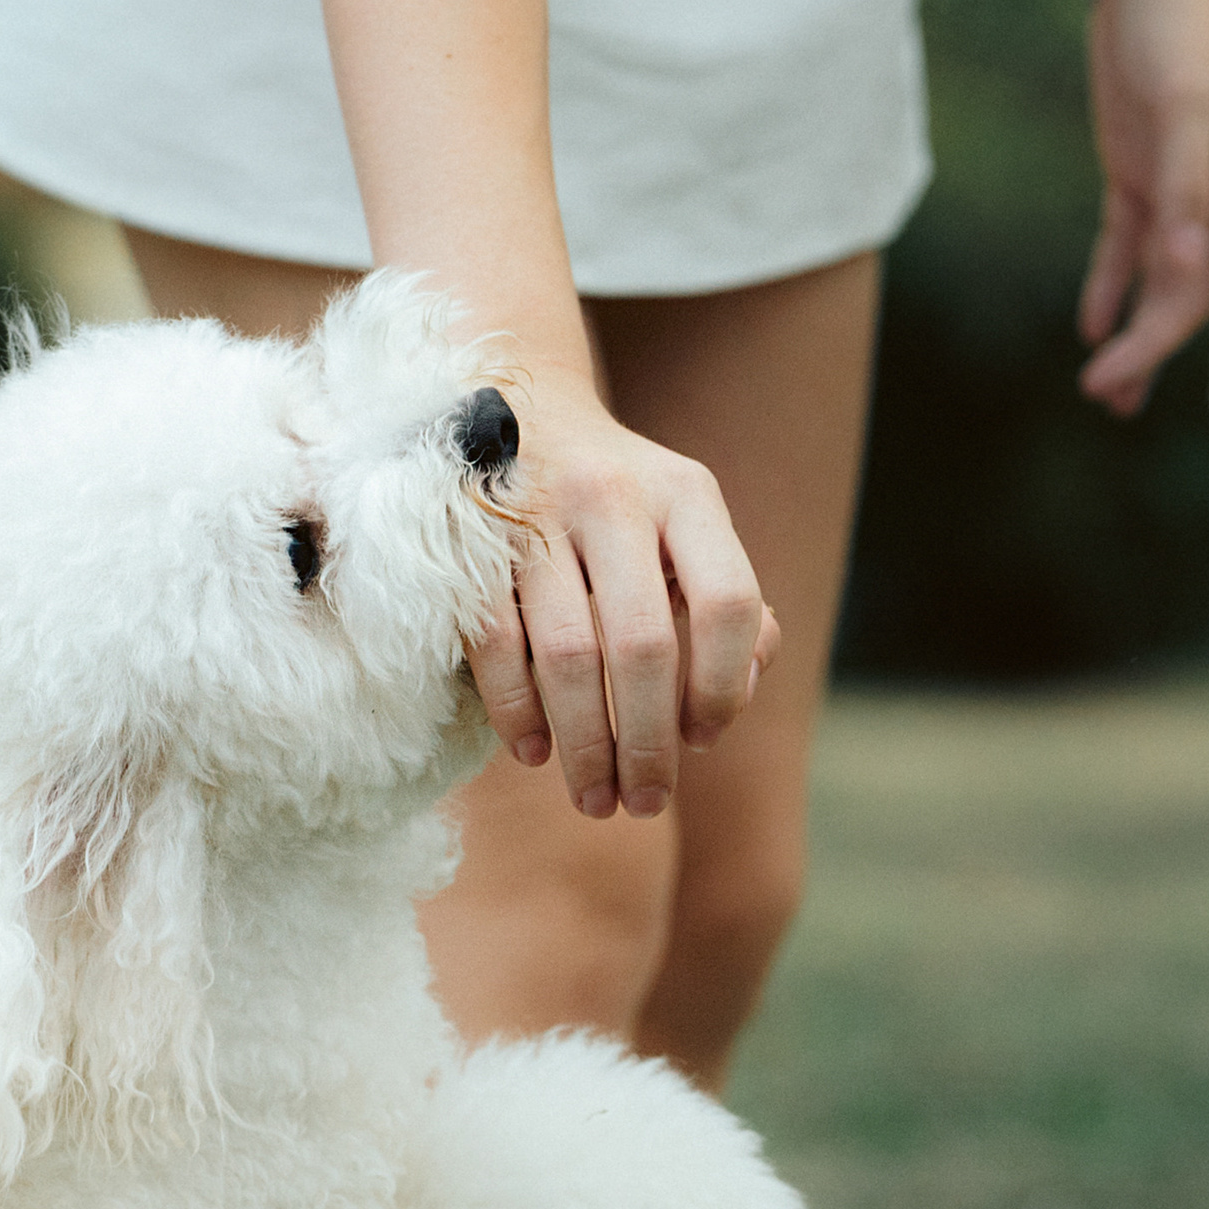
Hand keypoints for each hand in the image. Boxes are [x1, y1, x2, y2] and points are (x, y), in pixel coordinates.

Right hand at [464, 360, 782, 819]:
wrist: (515, 404)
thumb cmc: (617, 500)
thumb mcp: (685, 525)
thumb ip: (722, 601)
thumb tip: (739, 687)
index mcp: (686, 493)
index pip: (728, 602)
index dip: (724, 685)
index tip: (704, 740)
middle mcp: (615, 497)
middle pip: (644, 645)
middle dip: (646, 741)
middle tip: (645, 804)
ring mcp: (535, 516)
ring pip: (567, 654)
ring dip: (583, 743)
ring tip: (594, 799)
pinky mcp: (470, 541)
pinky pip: (496, 645)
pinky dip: (516, 711)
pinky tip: (534, 753)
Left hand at [1079, 0, 1208, 417]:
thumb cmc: (1185, 34)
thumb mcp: (1185, 107)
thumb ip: (1186, 186)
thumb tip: (1185, 267)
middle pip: (1193, 298)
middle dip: (1154, 350)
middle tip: (1101, 393)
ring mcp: (1175, 192)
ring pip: (1158, 285)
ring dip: (1134, 337)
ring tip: (1102, 391)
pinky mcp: (1134, 178)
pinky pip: (1122, 251)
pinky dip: (1107, 290)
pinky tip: (1090, 328)